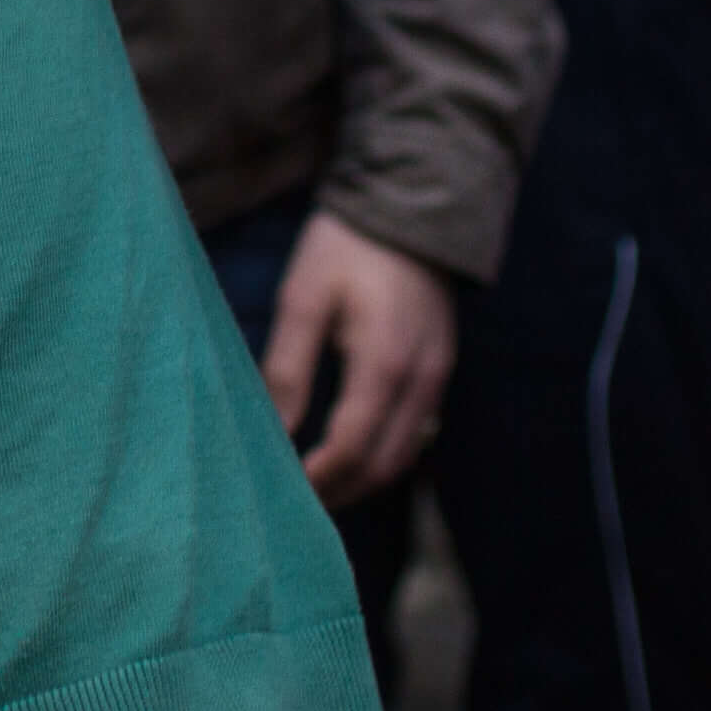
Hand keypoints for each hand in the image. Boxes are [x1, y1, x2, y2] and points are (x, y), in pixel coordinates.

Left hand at [263, 211, 458, 502]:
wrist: (409, 207)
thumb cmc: (346, 249)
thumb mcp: (304, 298)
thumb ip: (287, 369)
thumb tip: (270, 431)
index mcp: (385, 364)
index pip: (352, 448)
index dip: (317, 479)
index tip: (279, 491)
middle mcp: (421, 381)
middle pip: (384, 465)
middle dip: (340, 490)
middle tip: (292, 503)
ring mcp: (438, 378)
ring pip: (404, 455)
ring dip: (362, 478)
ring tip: (314, 485)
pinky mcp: (440, 370)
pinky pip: (415, 432)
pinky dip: (382, 454)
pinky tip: (346, 451)